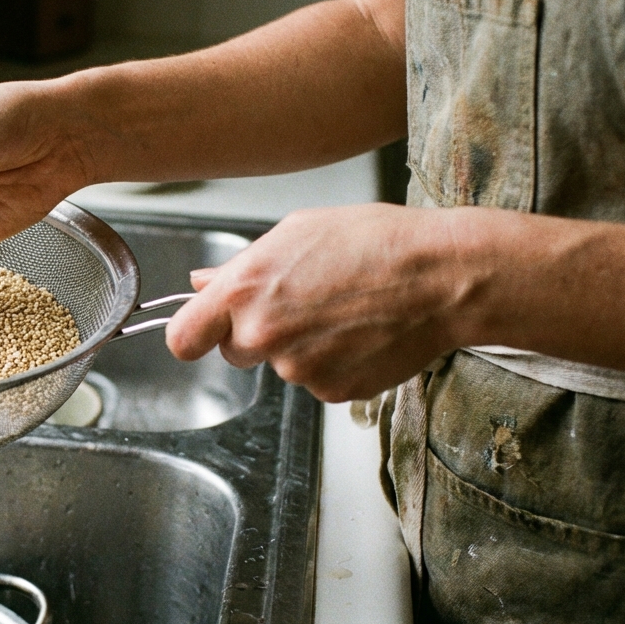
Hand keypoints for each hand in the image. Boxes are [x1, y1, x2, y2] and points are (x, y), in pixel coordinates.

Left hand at [166, 204, 466, 401]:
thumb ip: (243, 266)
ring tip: (344, 311)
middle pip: (233, 351)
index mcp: (244, 290)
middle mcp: (262, 334)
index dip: (193, 334)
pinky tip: (361, 333)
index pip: (182, 338)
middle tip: (301, 304)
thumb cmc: (376, 243)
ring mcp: (297, 369)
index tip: (203, 331)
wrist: (443, 278)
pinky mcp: (330, 392)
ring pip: (280, 365)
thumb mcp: (298, 232)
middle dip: (256, 333)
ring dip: (300, 346)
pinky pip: (317, 381)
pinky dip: (334, 363)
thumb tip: (203, 281)